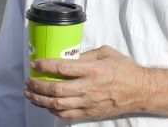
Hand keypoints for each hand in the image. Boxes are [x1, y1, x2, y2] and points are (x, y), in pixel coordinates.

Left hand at [24, 45, 148, 119]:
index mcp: (92, 70)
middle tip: (28, 81)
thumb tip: (70, 57)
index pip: (63, 68)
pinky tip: (46, 105)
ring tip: (30, 95)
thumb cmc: (124, 69)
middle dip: (37, 86)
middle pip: (56, 89)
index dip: (45, 66)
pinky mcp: (90, 113)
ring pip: (57, 104)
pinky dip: (53, 110)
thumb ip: (87, 54)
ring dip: (40, 100)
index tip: (35, 64)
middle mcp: (88, 87)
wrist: (139, 90)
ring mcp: (88, 102)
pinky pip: (67, 114)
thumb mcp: (107, 53)